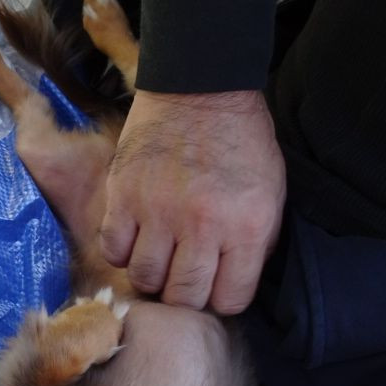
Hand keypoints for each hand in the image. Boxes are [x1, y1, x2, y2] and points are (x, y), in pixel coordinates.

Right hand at [100, 89, 285, 312]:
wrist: (201, 86)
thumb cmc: (241, 141)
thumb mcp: (271, 191)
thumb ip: (257, 241)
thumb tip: (233, 282)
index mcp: (247, 226)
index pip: (231, 299)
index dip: (222, 299)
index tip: (216, 287)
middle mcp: (202, 226)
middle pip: (184, 296)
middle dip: (186, 294)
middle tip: (184, 278)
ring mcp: (159, 212)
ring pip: (146, 279)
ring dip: (153, 276)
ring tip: (159, 259)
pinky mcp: (124, 196)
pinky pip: (114, 251)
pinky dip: (124, 252)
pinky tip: (136, 239)